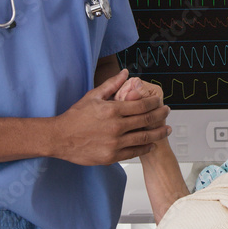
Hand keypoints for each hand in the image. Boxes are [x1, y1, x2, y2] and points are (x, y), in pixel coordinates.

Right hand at [51, 69, 170, 164]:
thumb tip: (125, 73)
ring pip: (144, 138)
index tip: (159, 101)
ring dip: (158, 133)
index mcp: (112, 110)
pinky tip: (151, 144)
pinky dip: (145, 148)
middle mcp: (116, 127)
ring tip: (166, 129)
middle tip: (167, 112)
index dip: (154, 103)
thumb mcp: (93, 96)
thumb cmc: (75, 117)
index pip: (141, 105)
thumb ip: (112, 84)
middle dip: (160, 115)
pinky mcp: (111, 156)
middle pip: (146, 120)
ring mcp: (115, 143)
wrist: (60, 137)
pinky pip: (134, 152)